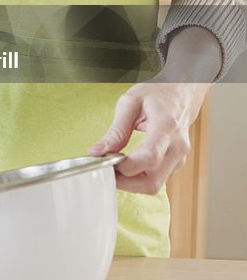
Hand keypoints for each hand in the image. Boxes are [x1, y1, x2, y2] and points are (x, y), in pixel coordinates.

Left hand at [88, 80, 208, 193]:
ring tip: (114, 165)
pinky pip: (156, 180)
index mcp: (167, 126)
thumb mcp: (130, 103)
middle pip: (152, 181)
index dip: (126, 166)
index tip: (106, 160)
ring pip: (154, 186)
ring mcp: (179, 159)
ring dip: (130, 183)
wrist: (181, 94)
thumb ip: (116, 130)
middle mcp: (177, 147)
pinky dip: (138, 178)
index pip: (150, 157)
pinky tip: (126, 165)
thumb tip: (98, 152)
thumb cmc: (157, 94)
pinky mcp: (175, 165)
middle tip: (106, 168)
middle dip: (125, 182)